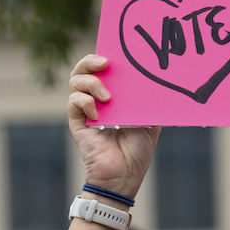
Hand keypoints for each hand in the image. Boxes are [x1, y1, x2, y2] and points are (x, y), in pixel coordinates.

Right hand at [66, 55, 158, 199]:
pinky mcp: (76, 122)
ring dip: (91, 83)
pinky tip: (98, 113)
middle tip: (105, 63)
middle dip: (91, 60)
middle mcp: (96, 99)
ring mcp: (85, 110)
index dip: (104, 56)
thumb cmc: (138, 151)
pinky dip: (85, 102)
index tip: (116, 53)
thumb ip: (150, 100)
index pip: (103, 68)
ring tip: (107, 97)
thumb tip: (157, 80)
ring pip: (75, 81)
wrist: (124, 175)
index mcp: (113, 96)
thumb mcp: (150, 120)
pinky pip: (73, 102)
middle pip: (84, 68)